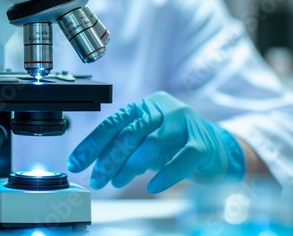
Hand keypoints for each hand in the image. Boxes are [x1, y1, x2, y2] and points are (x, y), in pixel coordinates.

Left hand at [68, 91, 244, 192]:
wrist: (216, 149)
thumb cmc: (173, 145)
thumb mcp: (144, 142)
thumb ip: (123, 148)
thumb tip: (95, 165)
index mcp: (146, 106)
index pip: (113, 122)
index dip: (92, 143)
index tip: (77, 162)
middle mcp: (165, 109)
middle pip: (130, 132)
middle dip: (108, 158)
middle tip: (97, 179)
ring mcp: (185, 124)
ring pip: (152, 143)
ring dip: (130, 166)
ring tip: (118, 181)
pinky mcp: (203, 143)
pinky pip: (181, 158)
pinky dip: (165, 174)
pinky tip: (152, 185)